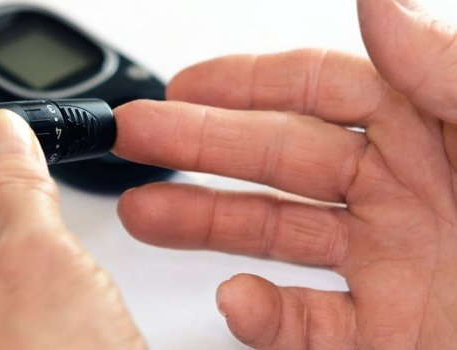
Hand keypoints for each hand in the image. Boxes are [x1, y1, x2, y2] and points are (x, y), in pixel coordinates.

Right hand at [115, 0, 456, 347]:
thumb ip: (449, 75)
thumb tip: (379, 5)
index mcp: (437, 135)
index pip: (323, 89)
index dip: (246, 81)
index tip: (184, 83)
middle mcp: (407, 196)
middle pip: (278, 158)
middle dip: (197, 144)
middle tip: (134, 138)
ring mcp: (393, 270)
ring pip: (275, 237)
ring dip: (203, 224)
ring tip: (143, 213)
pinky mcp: (387, 338)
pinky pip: (306, 324)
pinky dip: (261, 317)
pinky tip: (236, 301)